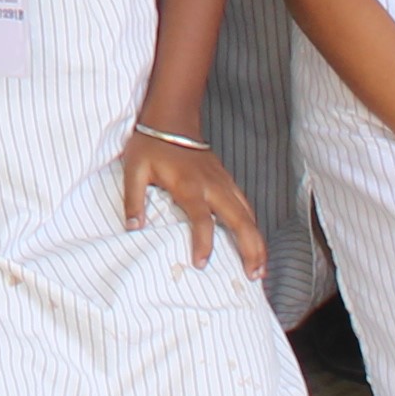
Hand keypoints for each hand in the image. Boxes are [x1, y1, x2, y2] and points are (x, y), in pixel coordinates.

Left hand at [123, 132, 267, 277]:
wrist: (172, 119)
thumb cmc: (151, 146)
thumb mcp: (134, 170)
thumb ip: (133, 199)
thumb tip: (133, 227)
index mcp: (189, 186)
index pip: (202, 219)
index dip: (203, 243)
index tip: (201, 264)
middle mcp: (213, 186)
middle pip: (240, 220)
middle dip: (250, 248)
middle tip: (254, 276)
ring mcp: (224, 183)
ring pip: (249, 215)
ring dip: (258, 241)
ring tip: (261, 269)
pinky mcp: (228, 181)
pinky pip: (247, 207)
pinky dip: (255, 227)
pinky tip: (257, 243)